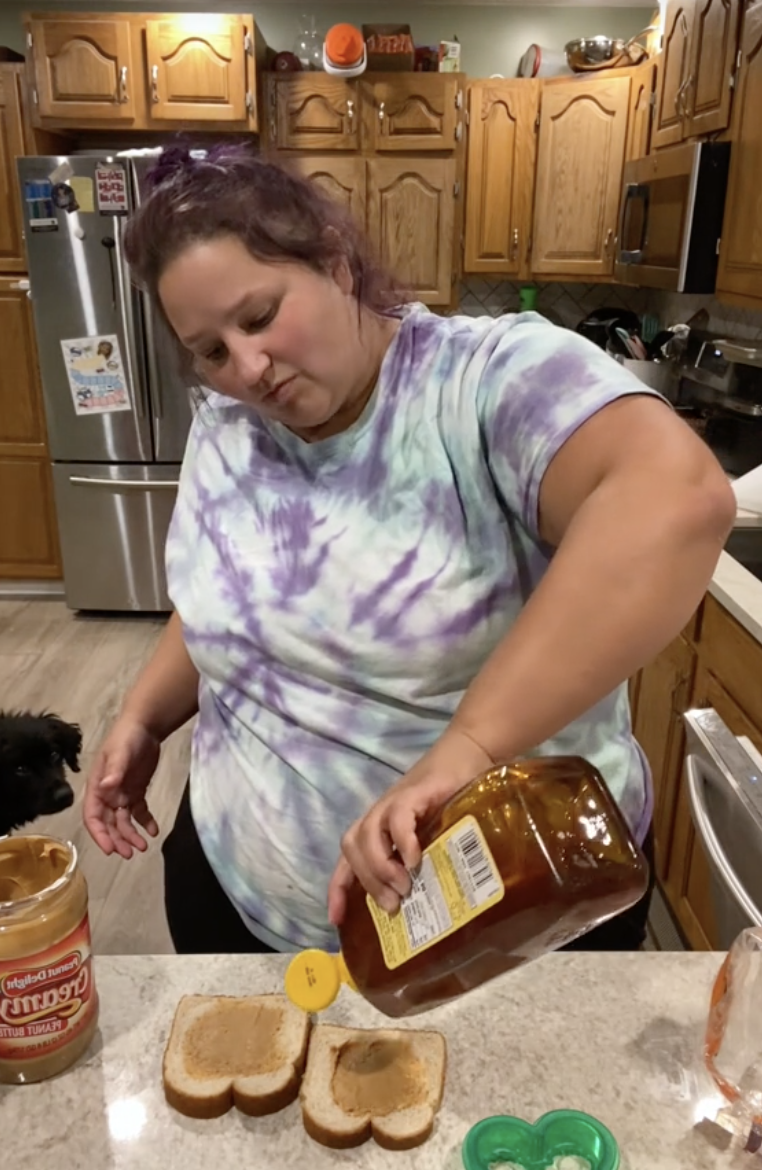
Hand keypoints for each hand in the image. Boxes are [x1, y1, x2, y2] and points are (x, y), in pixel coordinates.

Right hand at [83, 715, 160, 858]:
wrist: (145, 726)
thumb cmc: (127, 737)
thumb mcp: (120, 752)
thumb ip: (115, 770)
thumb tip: (106, 789)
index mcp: (97, 787)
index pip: (93, 816)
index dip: (99, 834)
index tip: (110, 849)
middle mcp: (108, 794)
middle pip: (108, 823)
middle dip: (117, 839)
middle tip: (130, 854)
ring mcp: (122, 793)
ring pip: (123, 821)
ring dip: (131, 835)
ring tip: (143, 847)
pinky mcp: (137, 791)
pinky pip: (139, 812)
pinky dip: (145, 822)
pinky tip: (154, 830)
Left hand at [327, 727, 493, 926]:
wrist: (468, 753)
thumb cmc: (452, 801)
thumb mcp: (435, 837)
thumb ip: (424, 864)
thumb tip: (423, 907)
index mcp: (378, 829)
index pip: (347, 860)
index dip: (337, 890)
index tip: (337, 921)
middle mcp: (379, 815)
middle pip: (352, 849)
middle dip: (367, 882)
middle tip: (392, 906)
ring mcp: (394, 801)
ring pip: (366, 835)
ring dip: (379, 866)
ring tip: (403, 887)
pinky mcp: (414, 792)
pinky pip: (397, 817)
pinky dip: (401, 841)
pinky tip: (414, 860)